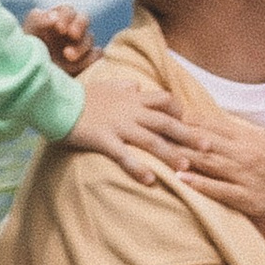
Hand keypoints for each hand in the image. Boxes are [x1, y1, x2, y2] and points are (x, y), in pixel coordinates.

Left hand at [22, 3, 97, 75]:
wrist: (29, 75)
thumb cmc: (27, 48)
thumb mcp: (29, 32)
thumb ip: (39, 20)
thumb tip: (54, 17)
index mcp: (59, 18)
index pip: (68, 11)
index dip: (66, 17)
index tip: (59, 28)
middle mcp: (72, 29)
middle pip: (84, 20)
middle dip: (80, 26)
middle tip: (72, 34)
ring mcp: (80, 45)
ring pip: (89, 39)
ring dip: (80, 46)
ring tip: (68, 56)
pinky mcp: (87, 61)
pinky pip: (96, 56)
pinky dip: (91, 59)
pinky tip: (80, 66)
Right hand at [60, 82, 194, 185]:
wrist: (56, 100)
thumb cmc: (81, 95)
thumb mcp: (106, 85)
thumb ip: (124, 85)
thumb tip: (137, 84)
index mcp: (132, 97)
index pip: (165, 100)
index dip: (180, 112)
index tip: (190, 124)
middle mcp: (130, 110)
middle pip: (166, 122)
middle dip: (188, 135)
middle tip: (208, 147)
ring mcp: (118, 125)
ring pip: (151, 140)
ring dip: (170, 154)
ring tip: (185, 167)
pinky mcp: (104, 139)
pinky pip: (124, 155)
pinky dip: (138, 168)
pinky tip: (150, 181)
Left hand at [164, 106, 264, 220]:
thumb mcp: (261, 137)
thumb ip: (235, 131)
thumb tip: (210, 123)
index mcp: (243, 136)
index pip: (207, 124)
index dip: (181, 118)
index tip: (158, 112)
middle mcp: (241, 153)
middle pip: (201, 142)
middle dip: (173, 136)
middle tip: (147, 130)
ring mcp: (243, 175)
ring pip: (207, 164)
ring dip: (180, 158)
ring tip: (156, 153)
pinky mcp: (247, 198)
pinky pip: (220, 190)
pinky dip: (201, 185)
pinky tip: (182, 181)